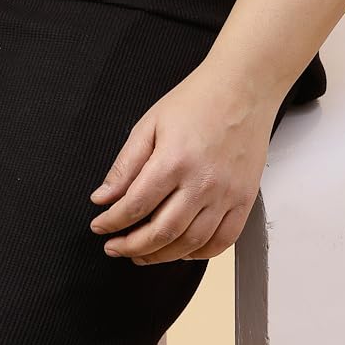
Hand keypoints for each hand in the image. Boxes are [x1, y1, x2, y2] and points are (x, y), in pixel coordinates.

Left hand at [87, 63, 277, 264]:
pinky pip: (223, 241)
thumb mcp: (150, 123)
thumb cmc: (197, 100)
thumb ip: (125, 165)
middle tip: (115, 247)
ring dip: (161, 256)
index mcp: (174, 160)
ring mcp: (226, 194)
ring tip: (142, 253)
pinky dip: (200, 254)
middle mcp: (202, 182)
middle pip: (162, 232)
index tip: (100, 226)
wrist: (242, 88)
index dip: (112, 222)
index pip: (135, 205)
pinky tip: (181, 250)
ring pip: (191, 244)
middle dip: (131, 246)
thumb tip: (103, 198)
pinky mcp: (245, 199)